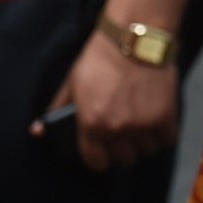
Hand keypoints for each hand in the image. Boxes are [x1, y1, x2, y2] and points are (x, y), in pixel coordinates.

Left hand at [59, 25, 175, 172]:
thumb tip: (36, 132)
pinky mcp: (165, 117)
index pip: (95, 163)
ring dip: (142, 141)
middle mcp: (117, 130)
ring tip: (138, 123)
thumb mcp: (72, 83)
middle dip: (121, 149)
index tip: (101, 152)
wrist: (134, 38)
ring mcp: (143, 125)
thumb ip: (56, 110)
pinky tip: (154, 119)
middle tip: (121, 133)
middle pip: (123, 159)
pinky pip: (166, 140)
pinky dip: (162, 133)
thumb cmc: (99, 60)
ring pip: (145, 151)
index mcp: (91, 124)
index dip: (98, 159)